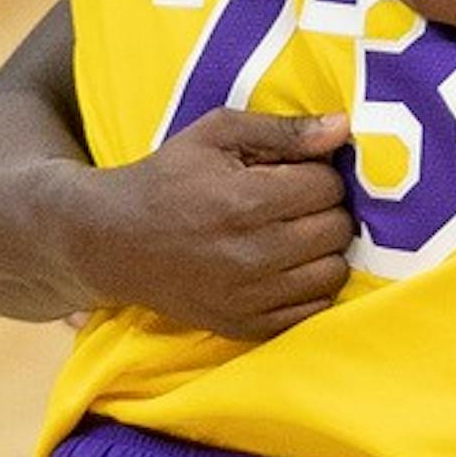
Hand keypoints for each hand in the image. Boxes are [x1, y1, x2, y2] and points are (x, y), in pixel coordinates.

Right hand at [63, 108, 352, 340]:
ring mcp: (247, 299)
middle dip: (326, 210)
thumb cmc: (169, 177)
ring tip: (294, 233)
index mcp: (245, 202)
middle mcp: (251, 256)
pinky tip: (286, 266)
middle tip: (297, 203)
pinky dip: (309, 287)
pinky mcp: (243, 328)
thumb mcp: (218, 133)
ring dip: (324, 250)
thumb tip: (343, 128)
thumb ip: (284, 130)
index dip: (320, 174)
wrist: (113, 241)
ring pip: (332, 273)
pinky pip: (312, 311)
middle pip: (336, 230)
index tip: (297, 173)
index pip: (328, 187)